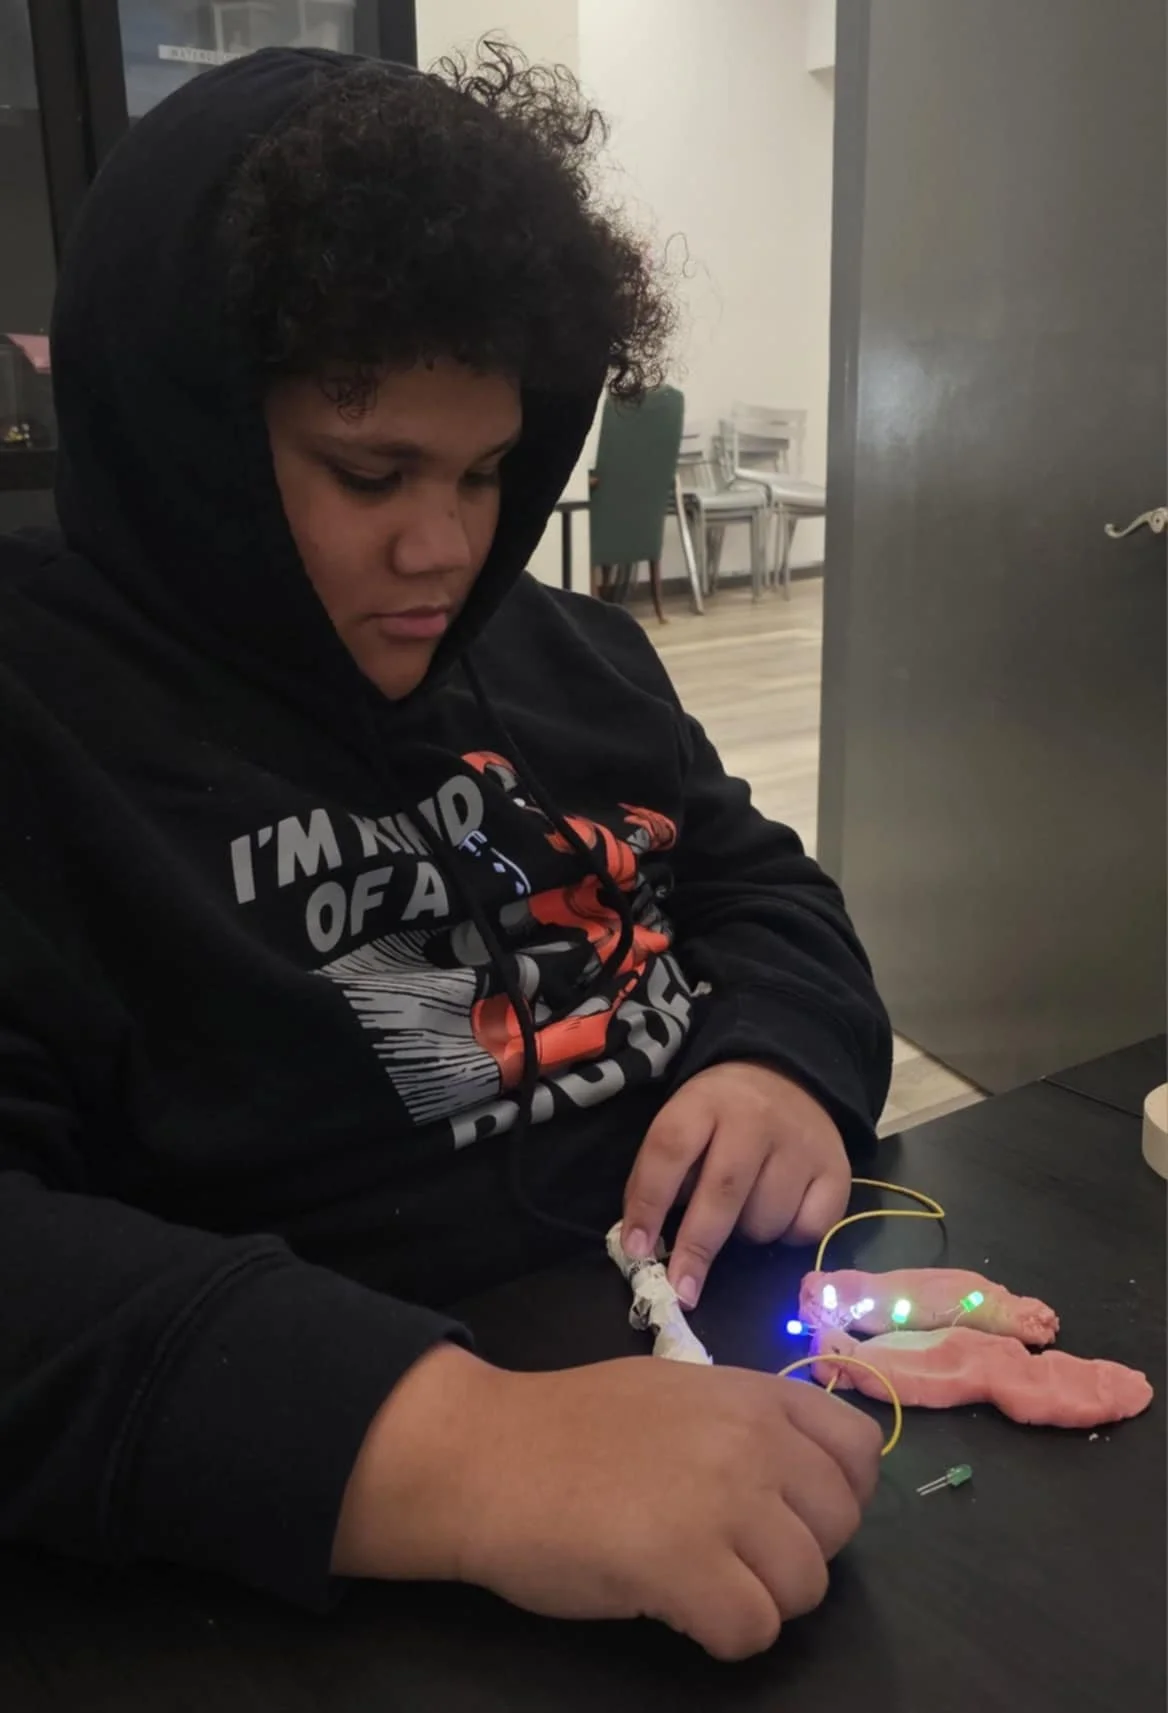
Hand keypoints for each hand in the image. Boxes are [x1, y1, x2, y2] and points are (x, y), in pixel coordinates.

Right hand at [333, 1344, 880, 1659]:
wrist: (487, 1456)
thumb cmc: (568, 1429)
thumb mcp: (674, 1395)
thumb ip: (741, 1423)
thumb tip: (795, 1475)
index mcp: (749, 1394)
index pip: (858, 1450)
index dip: (834, 1495)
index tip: (788, 1514)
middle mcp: (750, 1440)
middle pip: (837, 1529)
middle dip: (794, 1556)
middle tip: (729, 1554)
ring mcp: (723, 1500)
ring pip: (804, 1588)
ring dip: (757, 1600)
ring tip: (697, 1581)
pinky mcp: (687, 1564)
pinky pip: (753, 1630)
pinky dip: (721, 1635)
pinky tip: (676, 1606)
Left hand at [622, 1062, 850, 1306]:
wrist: (788, 1078)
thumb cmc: (721, 1115)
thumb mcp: (684, 1121)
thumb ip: (661, 1173)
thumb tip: (642, 1243)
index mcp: (705, 1102)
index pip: (670, 1151)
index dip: (649, 1203)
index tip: (636, 1250)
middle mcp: (756, 1120)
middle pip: (723, 1191)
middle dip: (697, 1247)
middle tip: (680, 1290)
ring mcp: (801, 1145)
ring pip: (766, 1219)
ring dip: (746, 1234)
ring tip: (742, 1212)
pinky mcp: (838, 1171)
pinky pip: (808, 1229)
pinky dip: (789, 1235)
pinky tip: (781, 1213)